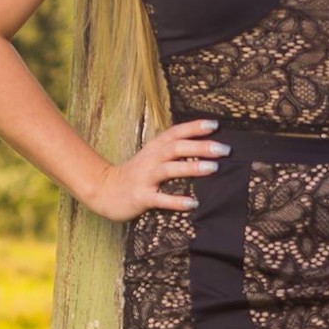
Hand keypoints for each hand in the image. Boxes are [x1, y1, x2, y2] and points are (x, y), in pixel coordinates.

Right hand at [82, 119, 230, 221]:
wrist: (104, 190)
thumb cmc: (136, 174)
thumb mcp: (152, 157)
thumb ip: (172, 151)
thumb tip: (204, 147)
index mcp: (155, 148)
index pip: (176, 132)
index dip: (194, 127)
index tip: (215, 125)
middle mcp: (151, 159)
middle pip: (176, 148)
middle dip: (200, 146)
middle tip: (224, 149)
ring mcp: (145, 178)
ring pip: (169, 169)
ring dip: (191, 167)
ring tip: (213, 168)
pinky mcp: (141, 197)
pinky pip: (160, 199)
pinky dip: (176, 201)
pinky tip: (192, 203)